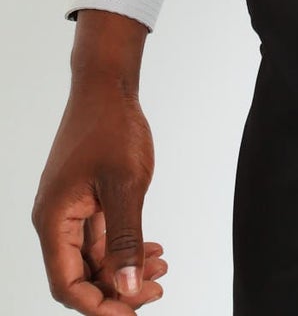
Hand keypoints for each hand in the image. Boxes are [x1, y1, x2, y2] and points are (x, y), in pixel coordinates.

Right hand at [32, 78, 168, 310]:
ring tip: (162, 268)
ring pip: (93, 257)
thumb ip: (124, 239)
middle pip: (80, 276)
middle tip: (157, 288)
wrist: (108, 85)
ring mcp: (70, 209)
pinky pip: (100, 236)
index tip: (132, 311)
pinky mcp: (85, 199)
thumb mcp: (125, 185)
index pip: (67, 284)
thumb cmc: (112, 127)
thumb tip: (127, 288)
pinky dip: (124, 246)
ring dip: (125, 267)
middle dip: (117, 288)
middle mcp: (56, 220)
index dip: (98, 305)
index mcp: (54, 220)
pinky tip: (153, 250)